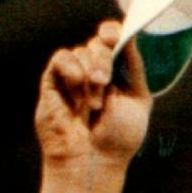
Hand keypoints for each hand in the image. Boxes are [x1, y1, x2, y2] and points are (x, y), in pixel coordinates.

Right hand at [36, 24, 150, 169]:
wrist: (94, 160)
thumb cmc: (119, 137)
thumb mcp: (138, 101)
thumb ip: (135, 68)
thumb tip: (131, 38)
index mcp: (119, 74)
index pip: (114, 41)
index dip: (114, 32)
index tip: (116, 35)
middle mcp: (96, 72)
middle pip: (98, 43)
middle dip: (104, 58)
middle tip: (105, 81)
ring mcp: (74, 77)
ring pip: (81, 51)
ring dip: (90, 73)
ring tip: (93, 103)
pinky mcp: (53, 82)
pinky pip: (61, 59)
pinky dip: (71, 69)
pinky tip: (76, 86)